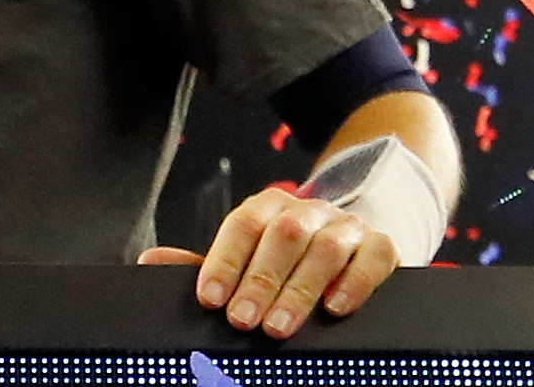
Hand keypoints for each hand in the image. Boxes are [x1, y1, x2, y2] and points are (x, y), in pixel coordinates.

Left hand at [140, 189, 398, 338]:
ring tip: (279, 327)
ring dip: (300, 290)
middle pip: (283, 237)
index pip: (243, 225)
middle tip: (242, 321)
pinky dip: (355, 283)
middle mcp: (309, 210)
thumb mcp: (248, 256)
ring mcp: (347, 226)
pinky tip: (336, 309)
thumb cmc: (290, 258)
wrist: (354, 244)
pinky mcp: (383, 246)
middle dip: (260, 281)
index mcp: (270, 207)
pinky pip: (373, 258)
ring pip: (325, 249)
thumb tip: (151, 260)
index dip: (224, 260)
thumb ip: (208, 263)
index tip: (209, 298)